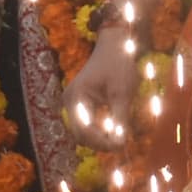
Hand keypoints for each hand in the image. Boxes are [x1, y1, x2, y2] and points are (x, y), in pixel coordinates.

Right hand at [62, 20, 139, 146]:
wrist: (115, 44)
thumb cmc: (118, 64)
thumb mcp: (122, 93)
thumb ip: (119, 120)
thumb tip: (120, 144)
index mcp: (77, 97)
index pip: (84, 130)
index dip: (101, 142)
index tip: (121, 147)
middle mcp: (70, 101)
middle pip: (80, 134)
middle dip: (99, 142)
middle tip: (121, 144)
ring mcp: (73, 102)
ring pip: (82, 131)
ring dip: (98, 137)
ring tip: (119, 137)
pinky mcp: (80, 102)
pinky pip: (86, 123)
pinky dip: (99, 129)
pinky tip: (113, 129)